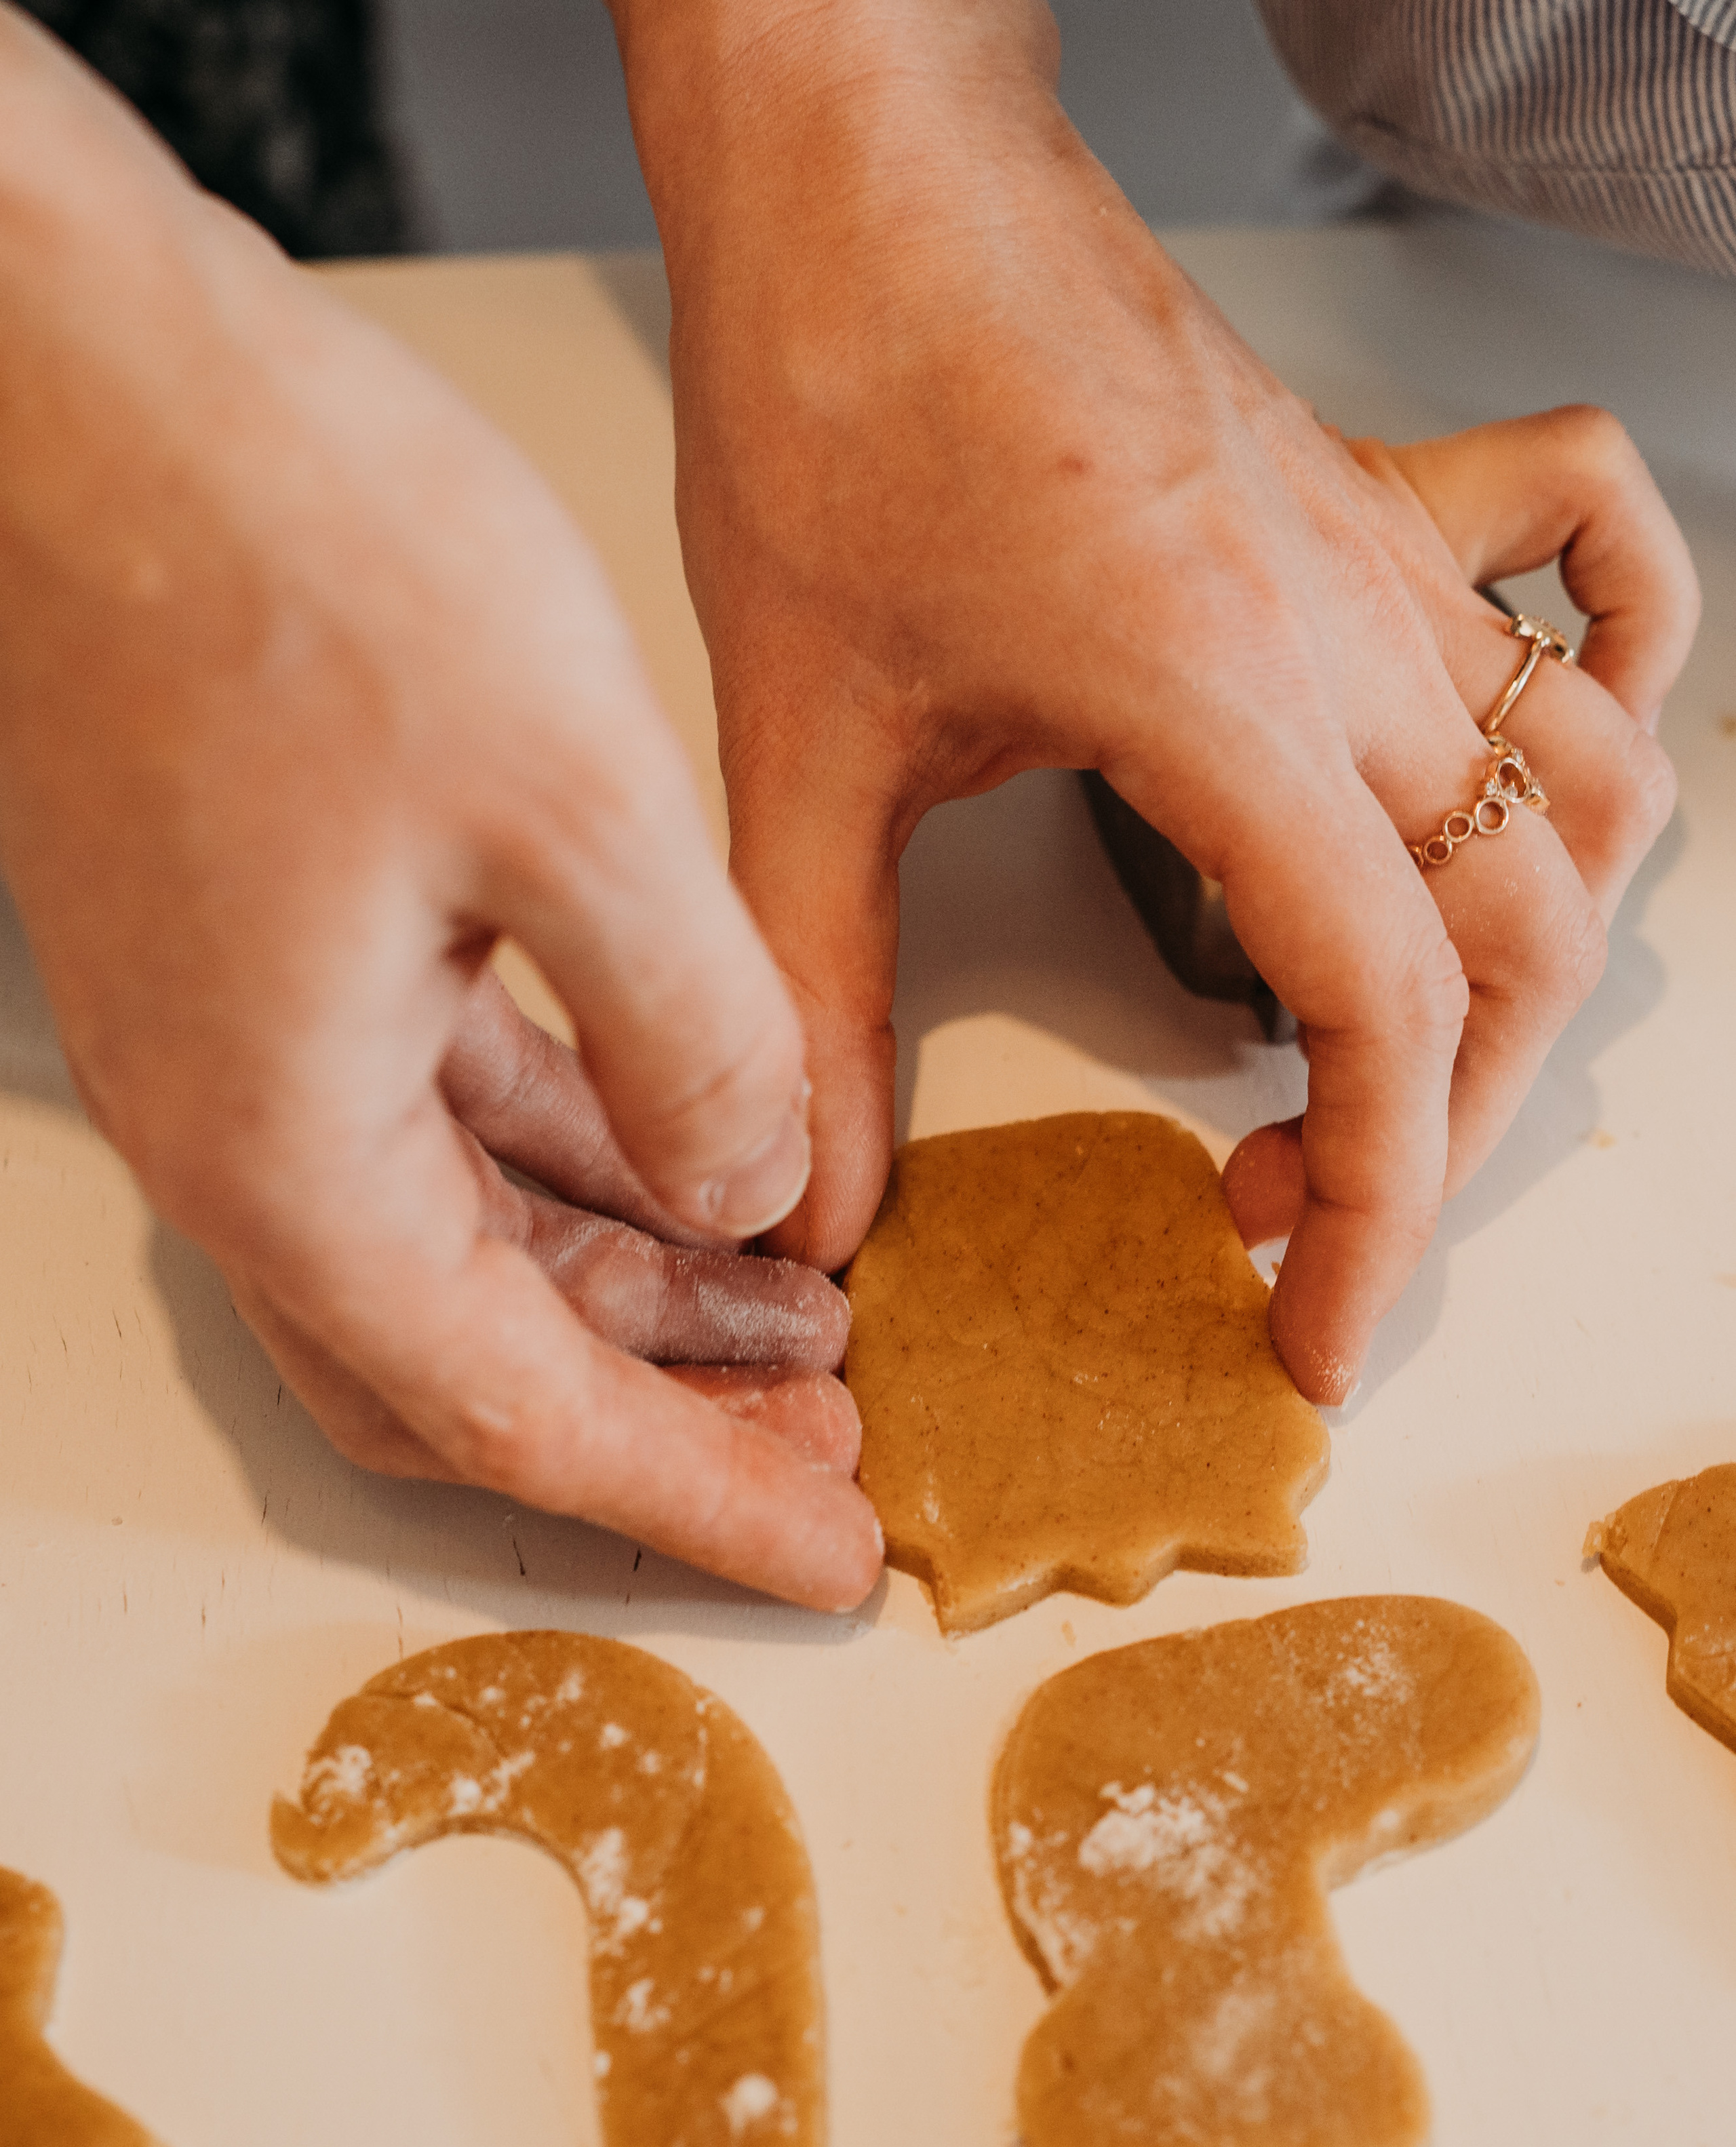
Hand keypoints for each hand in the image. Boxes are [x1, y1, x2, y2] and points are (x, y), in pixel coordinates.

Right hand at [0, 11, 881, 1606]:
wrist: (86, 369)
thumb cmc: (292, 551)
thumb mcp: (576, 806)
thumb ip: (690, 1041)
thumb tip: (751, 1196)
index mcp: (299, 1154)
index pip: (527, 1412)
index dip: (696, 1502)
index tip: (837, 1558)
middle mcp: (248, 1137)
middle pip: (474, 1374)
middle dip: (662, 1429)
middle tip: (832, 1458)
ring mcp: (245, 1047)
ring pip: (463, 1259)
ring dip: (631, 1302)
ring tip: (805, 1324)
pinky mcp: (270, 956)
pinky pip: (441, 1134)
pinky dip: (575, 1174)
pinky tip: (692, 1161)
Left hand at [614, 0, 1695, 1400]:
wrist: (871, 165)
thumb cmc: (838, 390)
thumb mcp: (799, 737)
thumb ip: (805, 987)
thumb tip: (807, 1194)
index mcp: (1226, 704)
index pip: (1390, 1012)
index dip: (1378, 1212)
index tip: (1319, 1330)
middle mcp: (1354, 636)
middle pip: (1523, 939)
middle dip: (1439, 1132)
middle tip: (1294, 1214)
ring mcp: (1389, 559)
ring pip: (1593, 790)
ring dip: (1533, 957)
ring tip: (1393, 1054)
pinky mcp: (1381, 495)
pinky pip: (1592, 560)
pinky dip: (1610, 670)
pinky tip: (1520, 764)